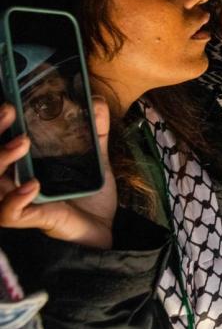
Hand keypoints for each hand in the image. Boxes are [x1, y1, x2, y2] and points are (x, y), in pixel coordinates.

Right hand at [0, 100, 116, 248]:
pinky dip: (14, 199)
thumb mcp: (94, 158)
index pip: (0, 142)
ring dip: (0, 159)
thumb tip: (97, 101)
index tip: (9, 105)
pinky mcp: (31, 220)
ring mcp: (18, 201)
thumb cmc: (88, 193)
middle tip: (10, 112)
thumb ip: (95, 132)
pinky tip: (31, 185)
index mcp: (23, 164)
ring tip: (22, 143)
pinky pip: (7, 213)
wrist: (105, 226)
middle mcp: (13, 181)